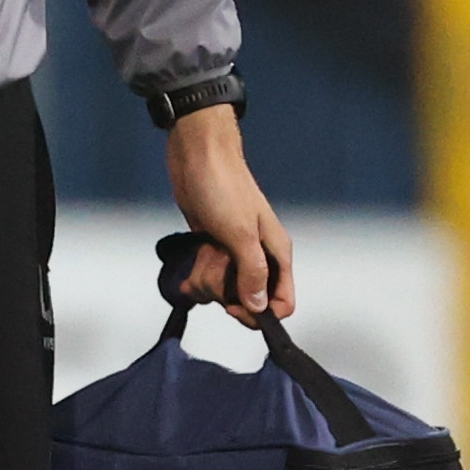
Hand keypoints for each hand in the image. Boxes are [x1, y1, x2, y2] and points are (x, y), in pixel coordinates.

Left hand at [164, 104, 293, 324]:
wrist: (196, 156)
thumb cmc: (222, 186)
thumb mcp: (240, 233)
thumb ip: (252, 272)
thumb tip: (260, 308)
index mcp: (276, 254)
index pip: (282, 302)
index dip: (260, 312)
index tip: (234, 305)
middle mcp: (259, 257)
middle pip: (248, 299)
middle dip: (224, 291)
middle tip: (214, 264)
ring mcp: (234, 254)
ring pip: (224, 290)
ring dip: (206, 280)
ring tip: (201, 254)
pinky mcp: (213, 249)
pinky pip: (207, 277)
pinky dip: (195, 275)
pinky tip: (187, 266)